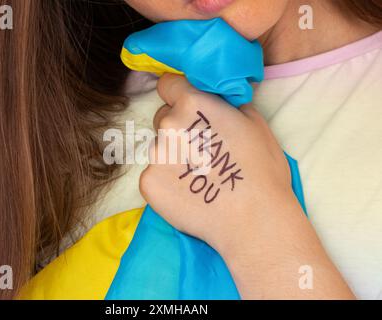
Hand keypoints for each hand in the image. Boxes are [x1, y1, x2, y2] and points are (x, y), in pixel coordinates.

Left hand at [140, 74, 353, 298]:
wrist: (254, 220)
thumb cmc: (261, 170)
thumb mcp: (254, 122)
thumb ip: (227, 103)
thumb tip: (218, 97)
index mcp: (192, 103)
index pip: (168, 84)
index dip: (178, 94)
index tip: (187, 107)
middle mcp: (168, 125)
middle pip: (163, 118)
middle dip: (178, 128)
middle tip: (200, 150)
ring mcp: (155, 155)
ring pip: (159, 148)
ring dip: (172, 157)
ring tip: (198, 177)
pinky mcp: (148, 184)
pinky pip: (153, 175)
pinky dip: (166, 182)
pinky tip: (187, 194)